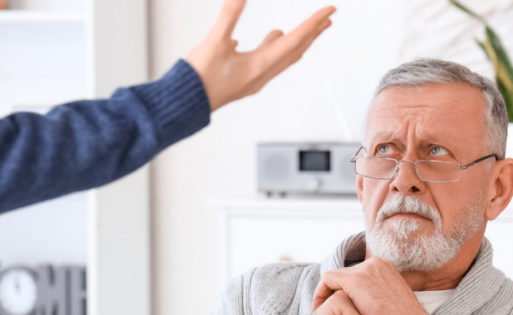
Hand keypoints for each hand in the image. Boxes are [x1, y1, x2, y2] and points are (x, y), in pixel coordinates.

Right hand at [185, 0, 335, 110]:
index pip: (294, 40)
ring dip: (297, 42)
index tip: (329, 11)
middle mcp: (261, 75)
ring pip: (283, 58)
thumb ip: (228, 17)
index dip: (313, 24)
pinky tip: (267, 40)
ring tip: (307, 30)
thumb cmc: (198, 79)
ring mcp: (254, 79)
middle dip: (313, 34)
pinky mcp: (244, 81)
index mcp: (259, 66)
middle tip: (328, 19)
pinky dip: (273, 48)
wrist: (183, 105)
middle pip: (295, 51)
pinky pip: (267, 62)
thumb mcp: (213, 42)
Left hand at [312, 258, 431, 314]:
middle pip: (347, 274)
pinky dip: (320, 293)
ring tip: (321, 310)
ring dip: (327, 293)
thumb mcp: (395, 304)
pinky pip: (328, 280)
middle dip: (336, 291)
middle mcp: (377, 263)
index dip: (347, 291)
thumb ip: (382, 297)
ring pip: (336, 276)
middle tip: (327, 309)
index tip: (342, 307)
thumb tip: (374, 304)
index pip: (359, 274)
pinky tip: (318, 309)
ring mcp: (366, 269)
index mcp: (387, 268)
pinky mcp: (355, 280)